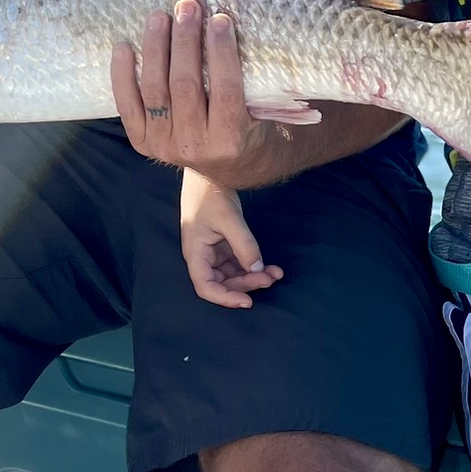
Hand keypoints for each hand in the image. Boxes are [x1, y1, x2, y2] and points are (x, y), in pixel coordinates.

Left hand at [112, 0, 267, 177]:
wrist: (230, 168)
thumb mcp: (262, 110)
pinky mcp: (142, 142)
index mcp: (230, 139)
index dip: (222, 52)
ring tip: (159, 17)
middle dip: (185, 41)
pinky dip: (122, 75)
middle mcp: (195, 145)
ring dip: (156, 48)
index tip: (219, 19)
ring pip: (155, 90)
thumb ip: (251, 79)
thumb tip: (231, 23)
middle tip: (187, 7)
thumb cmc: (251, 127)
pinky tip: (124, 46)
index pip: (225, 89)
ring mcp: (164, 145)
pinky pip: (127, 105)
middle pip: (185, 85)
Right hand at [180, 173, 282, 308]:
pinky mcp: (223, 243)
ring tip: (275, 274)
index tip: (247, 302)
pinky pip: (238, 262)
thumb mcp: (229, 218)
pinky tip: (270, 266)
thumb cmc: (210, 192)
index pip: (205, 286)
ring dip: (253, 276)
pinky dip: (253, 265)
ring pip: (232, 273)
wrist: (209, 169)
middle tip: (269, 279)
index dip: (225, 298)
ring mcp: (213, 250)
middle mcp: (202, 255)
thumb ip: (244, 245)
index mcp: (195, 252)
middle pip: (222, 282)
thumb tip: (257, 269)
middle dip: (246, 284)